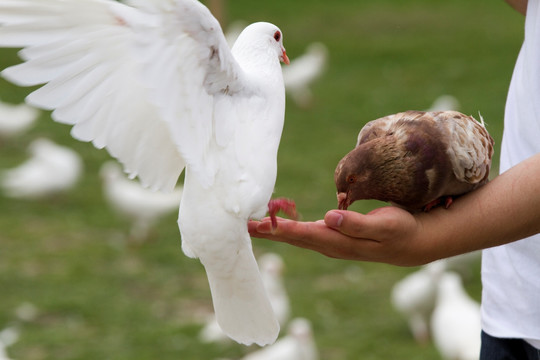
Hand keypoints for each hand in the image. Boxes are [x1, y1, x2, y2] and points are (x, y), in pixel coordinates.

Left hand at [249, 206, 434, 265]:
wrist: (410, 244)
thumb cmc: (399, 230)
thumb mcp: (384, 225)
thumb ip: (356, 223)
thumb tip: (329, 218)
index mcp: (340, 242)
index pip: (303, 234)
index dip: (279, 229)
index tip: (257, 225)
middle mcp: (331, 245)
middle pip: (294, 239)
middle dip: (268, 233)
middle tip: (243, 226)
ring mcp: (331, 243)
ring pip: (297, 237)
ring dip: (274, 232)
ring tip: (253, 225)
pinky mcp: (333, 237)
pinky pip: (305, 234)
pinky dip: (288, 229)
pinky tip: (277, 224)